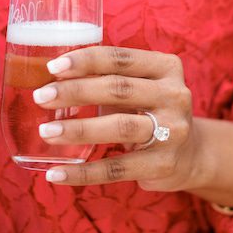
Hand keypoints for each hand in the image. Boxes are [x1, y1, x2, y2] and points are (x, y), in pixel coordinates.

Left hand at [33, 47, 200, 191]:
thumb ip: (109, 77)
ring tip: (46, 133)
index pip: (121, 58)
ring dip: (78, 129)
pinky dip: (83, 172)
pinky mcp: (163, 164)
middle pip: (118, 89)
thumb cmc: (150, 111)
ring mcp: (173, 131)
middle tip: (41, 97)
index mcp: (166, 68)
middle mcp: (175, 95)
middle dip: (75, 92)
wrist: (191, 155)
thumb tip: (50, 77)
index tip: (52, 67)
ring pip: (119, 127)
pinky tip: (56, 173)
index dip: (85, 60)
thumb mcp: (141, 86)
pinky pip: (117, 168)